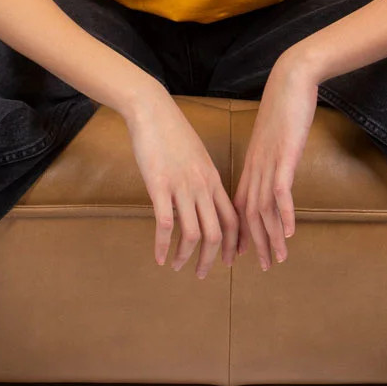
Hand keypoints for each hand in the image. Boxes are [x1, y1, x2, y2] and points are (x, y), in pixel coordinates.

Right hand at [124, 83, 240, 279]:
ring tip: (178, 267)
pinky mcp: (160, 186)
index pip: (233, 219)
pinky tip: (159, 257)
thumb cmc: (172, 132)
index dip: (234, 244)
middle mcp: (202, 187)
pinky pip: (166, 224)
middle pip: (217, 232)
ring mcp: (182, 187)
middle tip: (201, 274)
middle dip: (212, 258)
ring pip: (193, 233)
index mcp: (214, 180)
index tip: (230, 261)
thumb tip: (202, 199)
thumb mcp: (197, 157)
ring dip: (187, 256)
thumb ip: (202, 179)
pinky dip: (163, 246)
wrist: (153, 111)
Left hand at [229, 53, 319, 271]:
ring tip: (277, 260)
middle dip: (255, 245)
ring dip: (271, 238)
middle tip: (262, 268)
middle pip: (249, 215)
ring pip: (263, 209)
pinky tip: (290, 233)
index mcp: (250, 167)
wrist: (289, 81)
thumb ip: (270, 161)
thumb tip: (272, 179)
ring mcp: (268, 164)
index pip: (239, 208)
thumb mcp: (272, 141)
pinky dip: (285, 214)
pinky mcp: (283, 157)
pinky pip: (280, 191)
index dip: (239, 234)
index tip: (238, 256)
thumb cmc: (283, 110)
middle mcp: (255, 170)